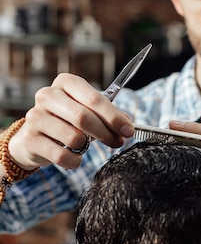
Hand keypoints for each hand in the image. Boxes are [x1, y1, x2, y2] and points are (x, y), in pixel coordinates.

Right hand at [8, 73, 134, 170]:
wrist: (34, 138)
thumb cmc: (67, 121)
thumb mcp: (87, 112)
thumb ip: (108, 116)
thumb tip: (127, 124)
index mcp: (66, 82)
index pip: (94, 99)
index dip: (114, 117)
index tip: (128, 131)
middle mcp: (48, 95)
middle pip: (84, 118)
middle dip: (105, 133)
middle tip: (117, 142)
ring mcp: (35, 116)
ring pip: (73, 137)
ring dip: (86, 147)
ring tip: (85, 147)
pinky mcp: (29, 139)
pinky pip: (61, 156)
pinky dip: (74, 161)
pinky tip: (74, 158)